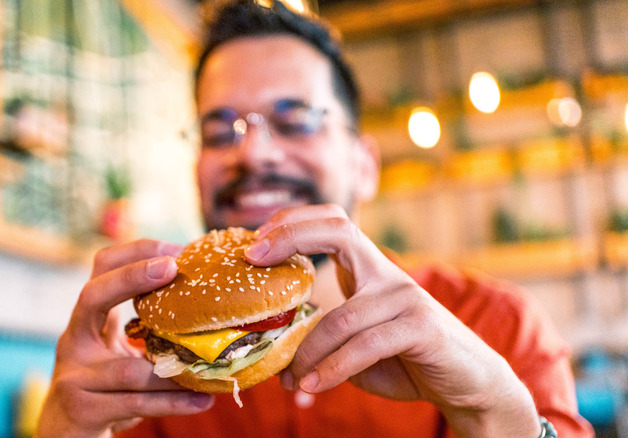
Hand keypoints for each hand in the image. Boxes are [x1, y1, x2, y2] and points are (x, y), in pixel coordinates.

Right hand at [36, 239, 213, 436]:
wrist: (63, 436)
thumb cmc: (102, 389)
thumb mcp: (118, 351)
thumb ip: (147, 330)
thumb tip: (208, 306)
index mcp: (87, 320)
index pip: (100, 268)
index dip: (135, 252)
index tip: (175, 250)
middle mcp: (73, 340)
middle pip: (93, 295)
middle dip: (131, 277)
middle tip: (172, 268)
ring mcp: (74, 375)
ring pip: (128, 368)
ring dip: (173, 369)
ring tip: (209, 367)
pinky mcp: (82, 409)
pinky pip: (135, 403)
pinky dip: (172, 403)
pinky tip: (201, 401)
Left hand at [245, 204, 540, 437]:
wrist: (466, 384)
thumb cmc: (403, 360)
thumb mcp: (356, 342)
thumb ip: (324, 336)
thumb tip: (274, 352)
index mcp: (369, 269)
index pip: (332, 222)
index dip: (292, 223)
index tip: (254, 245)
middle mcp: (386, 273)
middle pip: (338, 228)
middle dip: (290, 235)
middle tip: (253, 262)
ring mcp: (405, 296)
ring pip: (341, 317)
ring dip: (306, 352)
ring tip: (288, 380)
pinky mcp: (421, 327)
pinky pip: (364, 345)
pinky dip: (333, 368)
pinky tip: (314, 386)